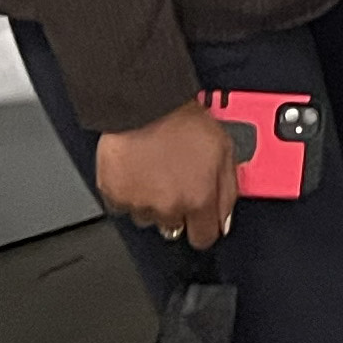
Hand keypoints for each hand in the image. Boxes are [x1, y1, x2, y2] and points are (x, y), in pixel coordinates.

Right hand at [96, 98, 237, 249]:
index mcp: (198, 198)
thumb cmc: (185, 122)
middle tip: (177, 184)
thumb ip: (228, 191)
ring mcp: (139, 202)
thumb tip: (224, 220)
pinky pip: (123, 206)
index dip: (204, 229)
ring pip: (148, 218)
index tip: (202, 222)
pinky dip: (130, 194)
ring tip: (157, 173)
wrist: (146, 105)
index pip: (204, 238)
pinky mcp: (114, 195)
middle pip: (175, 228)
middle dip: (179, 211)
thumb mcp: (225, 151)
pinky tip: (139, 173)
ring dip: (153, 203)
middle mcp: (169, 206)